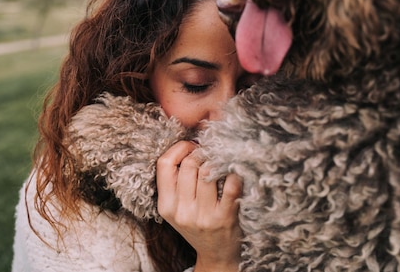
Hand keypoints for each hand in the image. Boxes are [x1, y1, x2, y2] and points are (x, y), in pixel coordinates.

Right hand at [157, 141, 242, 271]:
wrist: (217, 255)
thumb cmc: (198, 224)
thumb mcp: (177, 207)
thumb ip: (177, 181)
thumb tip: (191, 143)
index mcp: (166, 206)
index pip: (164, 164)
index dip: (179, 148)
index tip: (191, 146)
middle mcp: (182, 212)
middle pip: (188, 164)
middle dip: (201, 153)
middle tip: (210, 153)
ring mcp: (203, 216)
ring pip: (208, 170)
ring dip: (217, 161)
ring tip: (222, 162)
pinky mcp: (225, 218)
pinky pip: (230, 185)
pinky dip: (234, 174)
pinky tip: (235, 173)